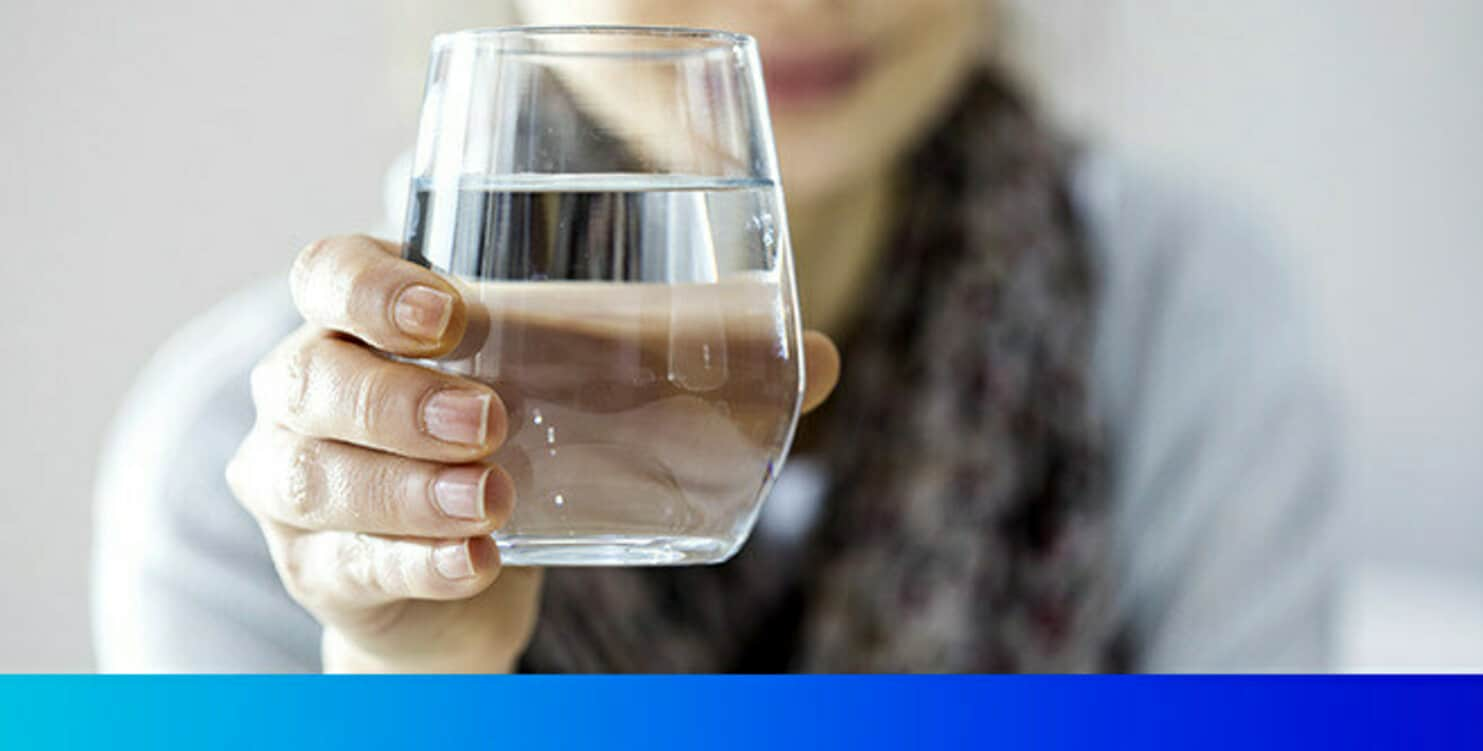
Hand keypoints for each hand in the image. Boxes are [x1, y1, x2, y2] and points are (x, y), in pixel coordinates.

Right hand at [226, 235, 838, 672]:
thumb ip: (680, 373)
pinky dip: (415, 563)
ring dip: (405, 486)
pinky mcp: (324, 568)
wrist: (450, 578)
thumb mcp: (574, 400)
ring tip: (495, 496)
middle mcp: (311, 394)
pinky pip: (347, 563)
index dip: (370, 286)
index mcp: (367, 325)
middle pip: (308, 374)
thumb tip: (819, 358)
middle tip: (491, 417)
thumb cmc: (510, 452)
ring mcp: (300, 486)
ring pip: (313, 474)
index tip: (450, 313)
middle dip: (397, 396)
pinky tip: (478, 562)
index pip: (327, 274)